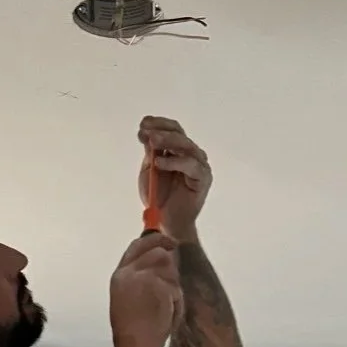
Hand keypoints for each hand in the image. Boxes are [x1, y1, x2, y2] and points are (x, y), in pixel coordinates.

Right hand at [109, 233, 182, 346]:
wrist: (135, 346)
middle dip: (170, 264)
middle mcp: (129, 272)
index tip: (169, 241)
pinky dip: (176, 301)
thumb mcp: (128, 297)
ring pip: (170, 269)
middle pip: (158, 252)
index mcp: (119, 275)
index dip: (155, 239)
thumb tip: (161, 258)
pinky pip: (176, 287)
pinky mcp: (158, 285)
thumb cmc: (133, 330)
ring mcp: (143, 277)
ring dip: (173, 285)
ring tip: (166, 305)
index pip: (137, 246)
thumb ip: (140, 277)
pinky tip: (167, 313)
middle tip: (173, 280)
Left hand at [137, 116, 211, 240]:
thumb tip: (145, 131)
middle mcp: (191, 154)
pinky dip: (174, 161)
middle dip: (161, 130)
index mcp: (178, 150)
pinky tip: (158, 162)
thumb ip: (150, 151)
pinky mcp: (203, 178)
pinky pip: (191, 165)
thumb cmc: (158, 197)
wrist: (165, 223)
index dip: (158, 123)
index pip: (172, 129)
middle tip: (146, 131)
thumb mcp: (149, 169)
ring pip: (186, 146)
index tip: (143, 123)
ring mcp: (199, 165)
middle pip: (179, 134)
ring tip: (151, 142)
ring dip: (168, 141)